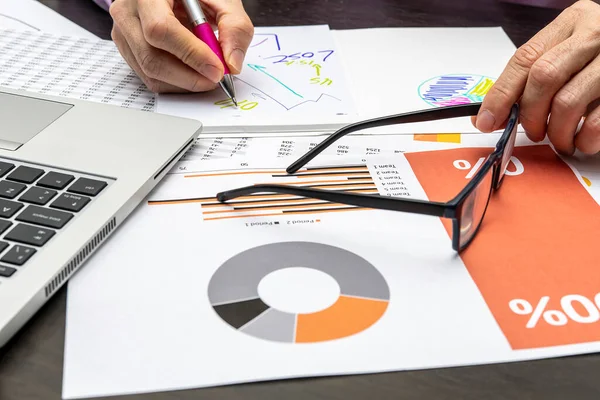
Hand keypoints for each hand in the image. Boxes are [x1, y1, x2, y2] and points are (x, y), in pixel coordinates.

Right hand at [109, 0, 253, 92]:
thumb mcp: (222, 1)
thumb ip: (235, 27)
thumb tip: (231, 64)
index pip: (161, 29)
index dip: (191, 54)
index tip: (216, 69)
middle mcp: (128, 12)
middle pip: (152, 57)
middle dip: (189, 76)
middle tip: (216, 79)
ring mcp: (123, 32)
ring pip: (150, 72)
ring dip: (184, 83)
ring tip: (207, 76)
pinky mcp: (128, 49)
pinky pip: (150, 77)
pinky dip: (176, 83)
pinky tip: (193, 74)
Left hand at [473, 0, 599, 154]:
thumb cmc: (596, 60)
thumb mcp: (563, 56)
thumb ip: (529, 80)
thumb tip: (488, 116)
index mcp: (571, 22)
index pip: (524, 59)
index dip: (501, 95)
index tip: (487, 121)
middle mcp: (595, 34)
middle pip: (544, 78)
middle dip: (530, 114)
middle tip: (532, 133)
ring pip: (569, 102)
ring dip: (556, 131)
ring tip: (559, 139)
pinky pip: (598, 120)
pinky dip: (584, 138)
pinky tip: (582, 140)